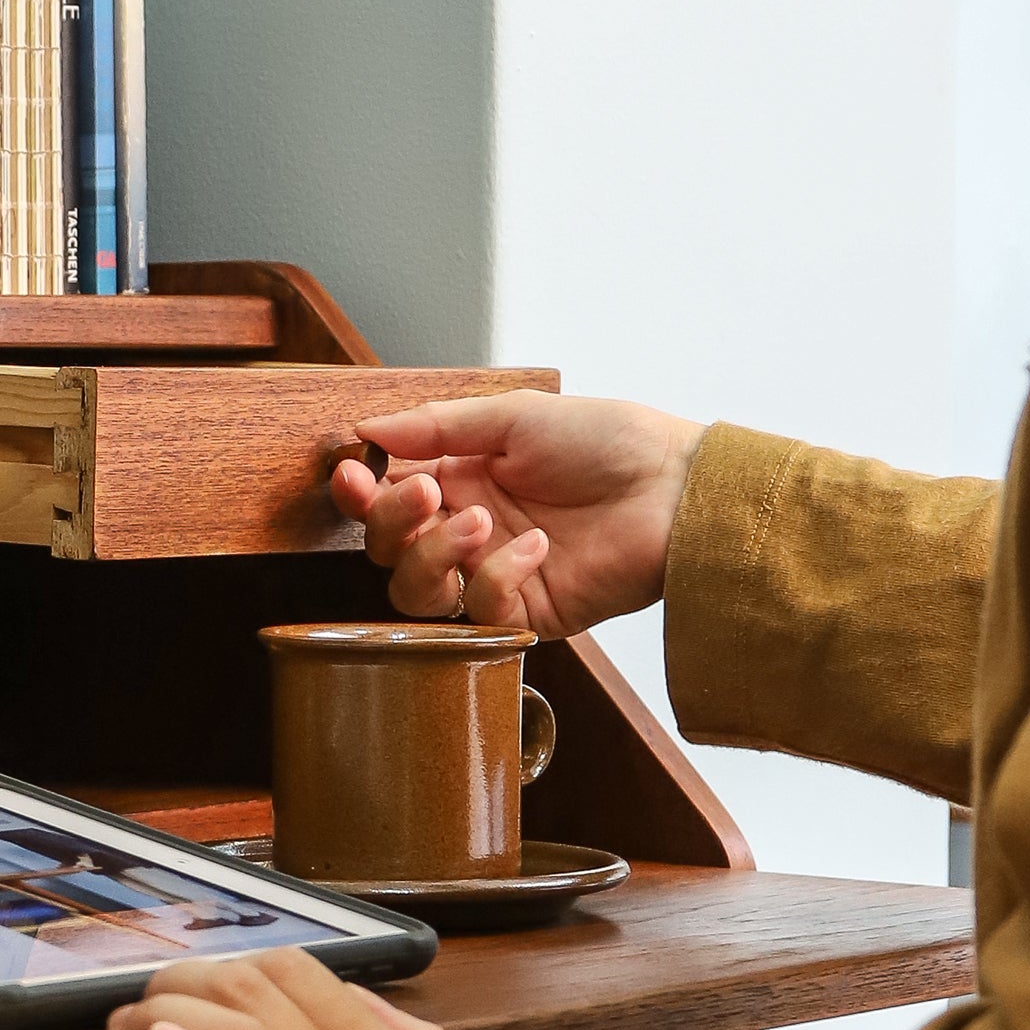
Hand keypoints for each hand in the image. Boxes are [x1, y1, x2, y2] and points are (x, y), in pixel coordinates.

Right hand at [327, 392, 701, 638]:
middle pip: (387, 552)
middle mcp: (470, 529)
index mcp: (461, 479)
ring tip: (480, 522)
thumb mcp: (516, 417)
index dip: (359, 492)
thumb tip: (368, 428)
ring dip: (434, 554)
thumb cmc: (609, 442)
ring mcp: (496, 573)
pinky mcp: (529, 612)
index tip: (352, 472)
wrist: (677, 489)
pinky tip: (536, 548)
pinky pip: (481, 611)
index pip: (384, 497)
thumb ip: (438, 425)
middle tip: (427, 493)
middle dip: (390, 523)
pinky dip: (498, 576)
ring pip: (417, 594)